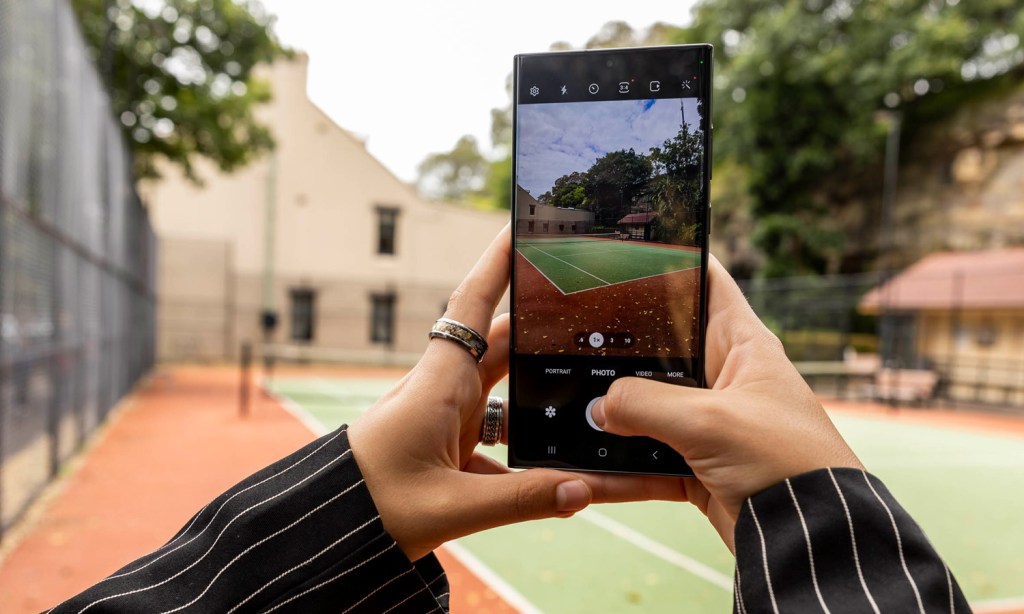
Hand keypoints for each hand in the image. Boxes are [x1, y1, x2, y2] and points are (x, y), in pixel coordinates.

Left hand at [348, 226, 685, 560]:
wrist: (324, 530)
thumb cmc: (369, 509)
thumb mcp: (450, 509)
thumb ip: (520, 500)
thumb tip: (582, 491)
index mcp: (439, 384)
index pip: (471, 303)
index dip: (497, 261)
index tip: (520, 225)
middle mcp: (444, 389)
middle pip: (501, 343)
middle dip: (541, 326)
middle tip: (590, 306)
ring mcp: (445, 415)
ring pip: (503, 386)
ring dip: (538, 387)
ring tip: (587, 383)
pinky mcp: (446, 443)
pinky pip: (496, 431)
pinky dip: (525, 443)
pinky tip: (555, 468)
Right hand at [592, 256, 863, 550]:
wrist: (812, 543)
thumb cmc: (786, 464)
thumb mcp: (709, 422)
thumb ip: (644, 405)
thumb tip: (596, 409)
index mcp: (741, 344)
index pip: (704, 282)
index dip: (669, 259)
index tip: (622, 249)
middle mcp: (723, 378)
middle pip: (659, 350)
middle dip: (615, 349)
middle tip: (563, 338)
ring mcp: (707, 424)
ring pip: (644, 411)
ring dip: (607, 419)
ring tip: (561, 415)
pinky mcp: (697, 467)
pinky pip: (644, 462)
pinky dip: (615, 473)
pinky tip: (580, 476)